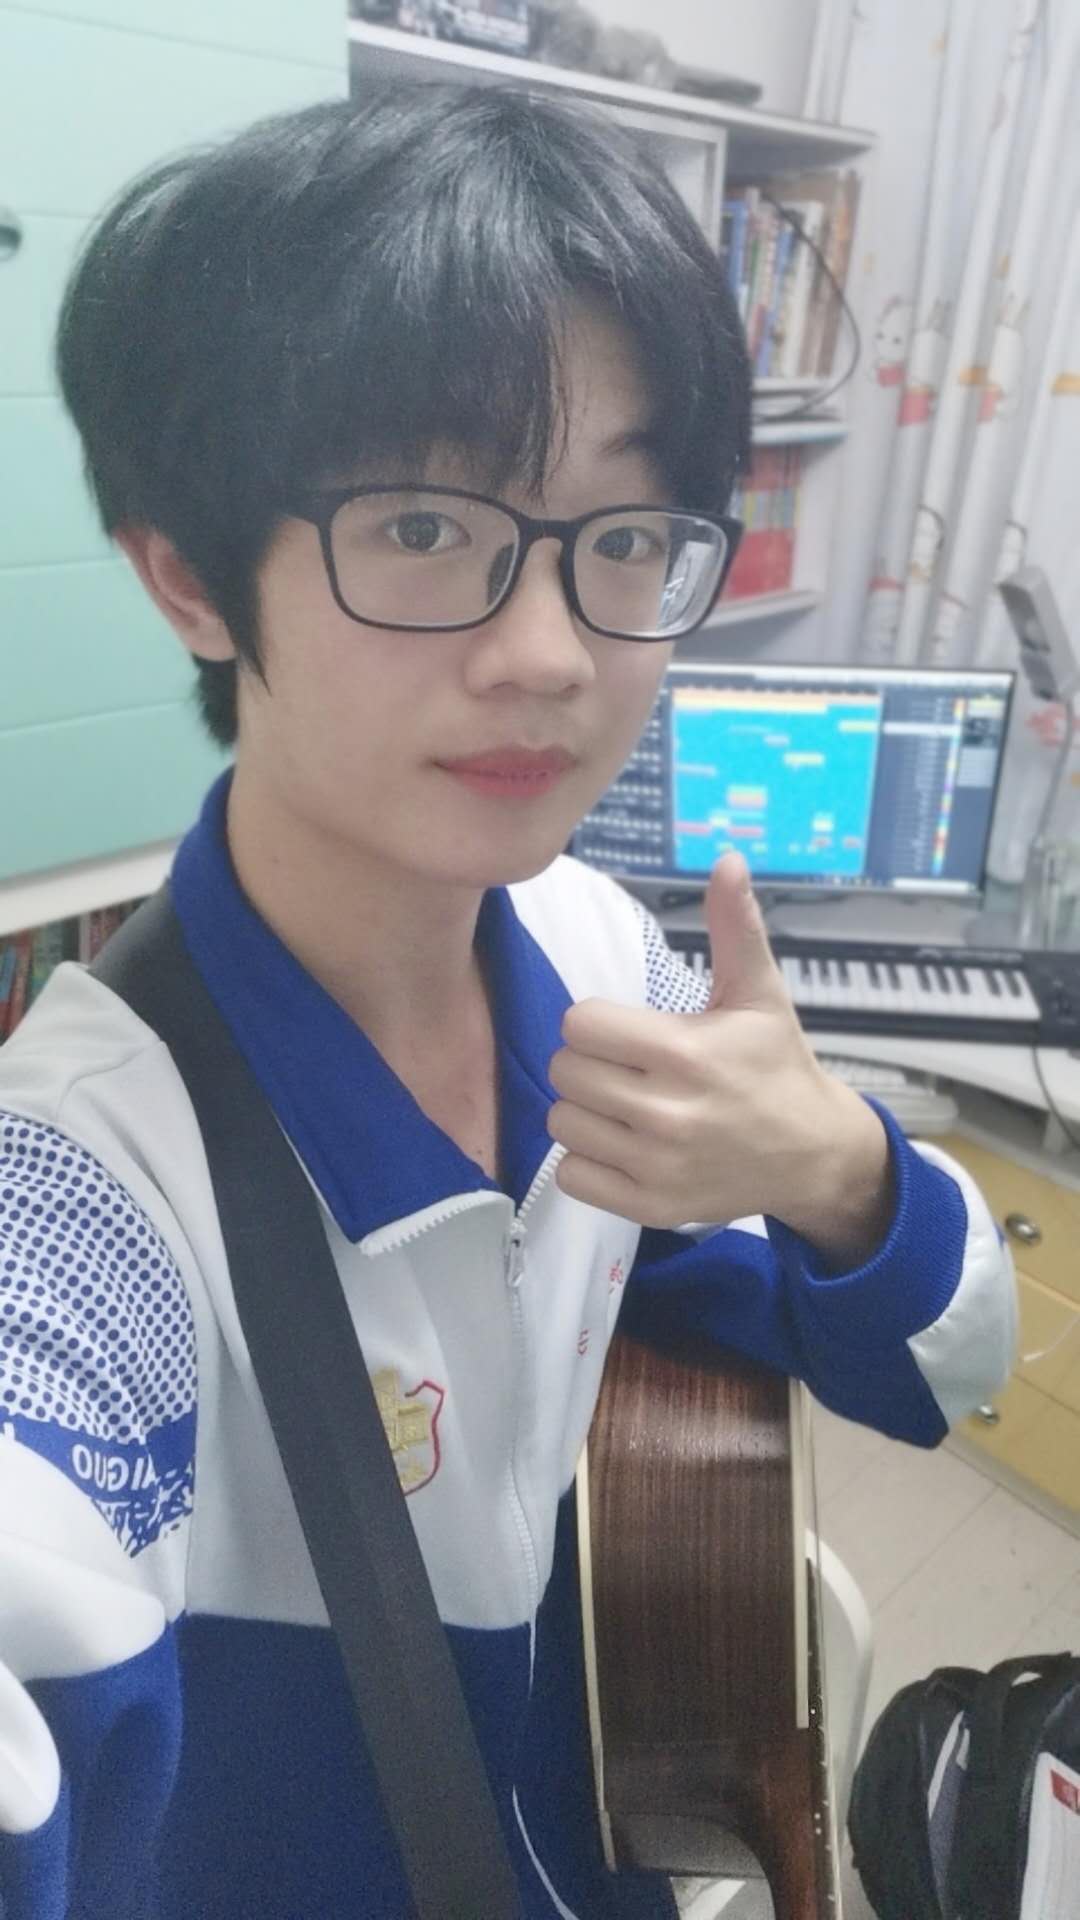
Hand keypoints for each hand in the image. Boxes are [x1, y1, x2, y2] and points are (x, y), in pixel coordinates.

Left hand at [547, 852, 892, 1266]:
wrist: (812, 1154)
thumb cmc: (776, 1066)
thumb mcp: (760, 993)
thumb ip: (735, 926)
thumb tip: (728, 860)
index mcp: (684, 1051)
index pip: (580, 1024)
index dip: (597, 1022)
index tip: (627, 1031)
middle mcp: (666, 1112)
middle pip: (565, 1071)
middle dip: (588, 1063)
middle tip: (625, 1068)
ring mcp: (656, 1165)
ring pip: (563, 1122)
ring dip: (585, 1110)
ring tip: (624, 1104)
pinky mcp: (649, 1207)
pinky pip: (572, 1174)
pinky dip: (588, 1158)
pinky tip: (622, 1143)